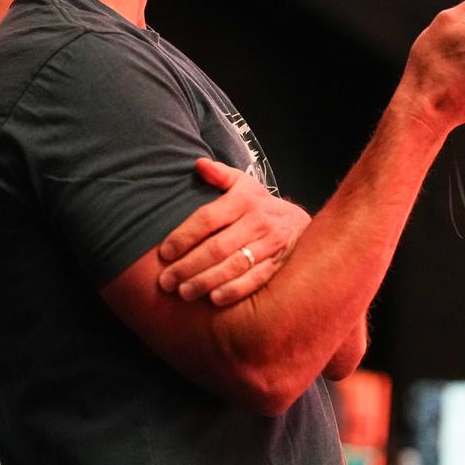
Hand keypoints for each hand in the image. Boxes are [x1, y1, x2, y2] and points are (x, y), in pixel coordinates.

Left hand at [158, 158, 310, 305]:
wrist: (300, 223)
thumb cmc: (260, 205)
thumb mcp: (243, 184)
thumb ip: (220, 174)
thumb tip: (199, 164)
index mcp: (243, 201)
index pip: (207, 219)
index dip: (184, 236)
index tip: (164, 252)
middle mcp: (257, 222)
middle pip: (217, 247)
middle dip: (189, 265)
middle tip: (166, 281)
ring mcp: (269, 245)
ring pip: (234, 265)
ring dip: (206, 281)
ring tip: (183, 293)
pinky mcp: (277, 265)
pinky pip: (255, 280)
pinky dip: (234, 290)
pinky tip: (214, 299)